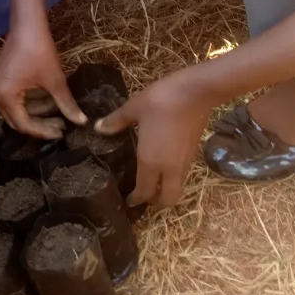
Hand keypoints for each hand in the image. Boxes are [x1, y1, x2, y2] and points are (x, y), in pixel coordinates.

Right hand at [0, 23, 86, 138]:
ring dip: (37, 110)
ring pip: (17, 108)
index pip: (23, 124)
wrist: (27, 24)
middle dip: (40, 122)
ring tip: (59, 109)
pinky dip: (31, 100)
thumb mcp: (55, 80)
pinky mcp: (0, 78)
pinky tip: (48, 98)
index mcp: (4, 97)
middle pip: (17, 119)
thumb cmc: (39, 51)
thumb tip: (82, 122)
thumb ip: (66, 104)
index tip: (62, 132)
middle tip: (61, 124)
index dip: (43, 131)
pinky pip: (15, 97)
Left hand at [95, 67, 212, 206]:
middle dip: (155, 202)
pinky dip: (173, 177)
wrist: (196, 92)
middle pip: (167, 199)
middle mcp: (170, 168)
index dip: (136, 200)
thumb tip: (98, 128)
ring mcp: (185, 162)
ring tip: (152, 181)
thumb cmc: (160, 100)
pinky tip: (164, 163)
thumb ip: (116, 121)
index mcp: (151, 161)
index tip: (129, 202)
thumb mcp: (134, 108)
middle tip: (143, 195)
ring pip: (177, 188)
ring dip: (166, 190)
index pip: (145, 192)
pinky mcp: (194, 153)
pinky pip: (182, 174)